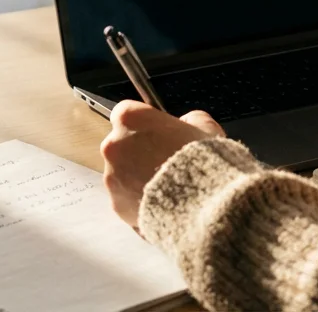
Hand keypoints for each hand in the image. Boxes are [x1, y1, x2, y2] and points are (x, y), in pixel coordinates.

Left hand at [101, 101, 224, 227]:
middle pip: (120, 145)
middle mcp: (113, 145)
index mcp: (130, 118)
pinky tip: (162, 203)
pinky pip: (127, 200)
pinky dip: (140, 202)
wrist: (203, 203)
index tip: (157, 132)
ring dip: (138, 178)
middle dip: (138, 152)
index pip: (125, 113)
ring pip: (122, 174)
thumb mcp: (205, 127)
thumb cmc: (202, 161)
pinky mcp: (117, 204)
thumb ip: (190, 120)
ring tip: (167, 187)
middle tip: (165, 162)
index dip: (143, 123)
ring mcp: (112, 177)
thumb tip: (186, 124)